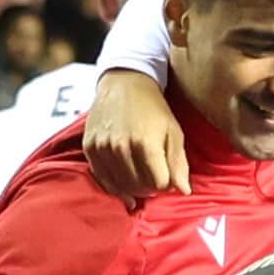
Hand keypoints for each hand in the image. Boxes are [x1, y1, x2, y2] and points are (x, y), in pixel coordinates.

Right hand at [79, 66, 191, 199]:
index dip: (167, 184)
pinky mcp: (89, 147)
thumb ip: (178, 163)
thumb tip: (184, 191)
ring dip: (133, 189)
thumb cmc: (154, 108)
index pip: (159, 184)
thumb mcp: (174, 131)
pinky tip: (125, 190)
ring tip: (142, 181)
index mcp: (145, 143)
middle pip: (139, 187)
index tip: (168, 177)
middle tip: (155, 180)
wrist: (124, 83)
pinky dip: (114, 187)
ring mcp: (102, 148)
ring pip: (120, 186)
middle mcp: (121, 147)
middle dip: (151, 188)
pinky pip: (101, 178)